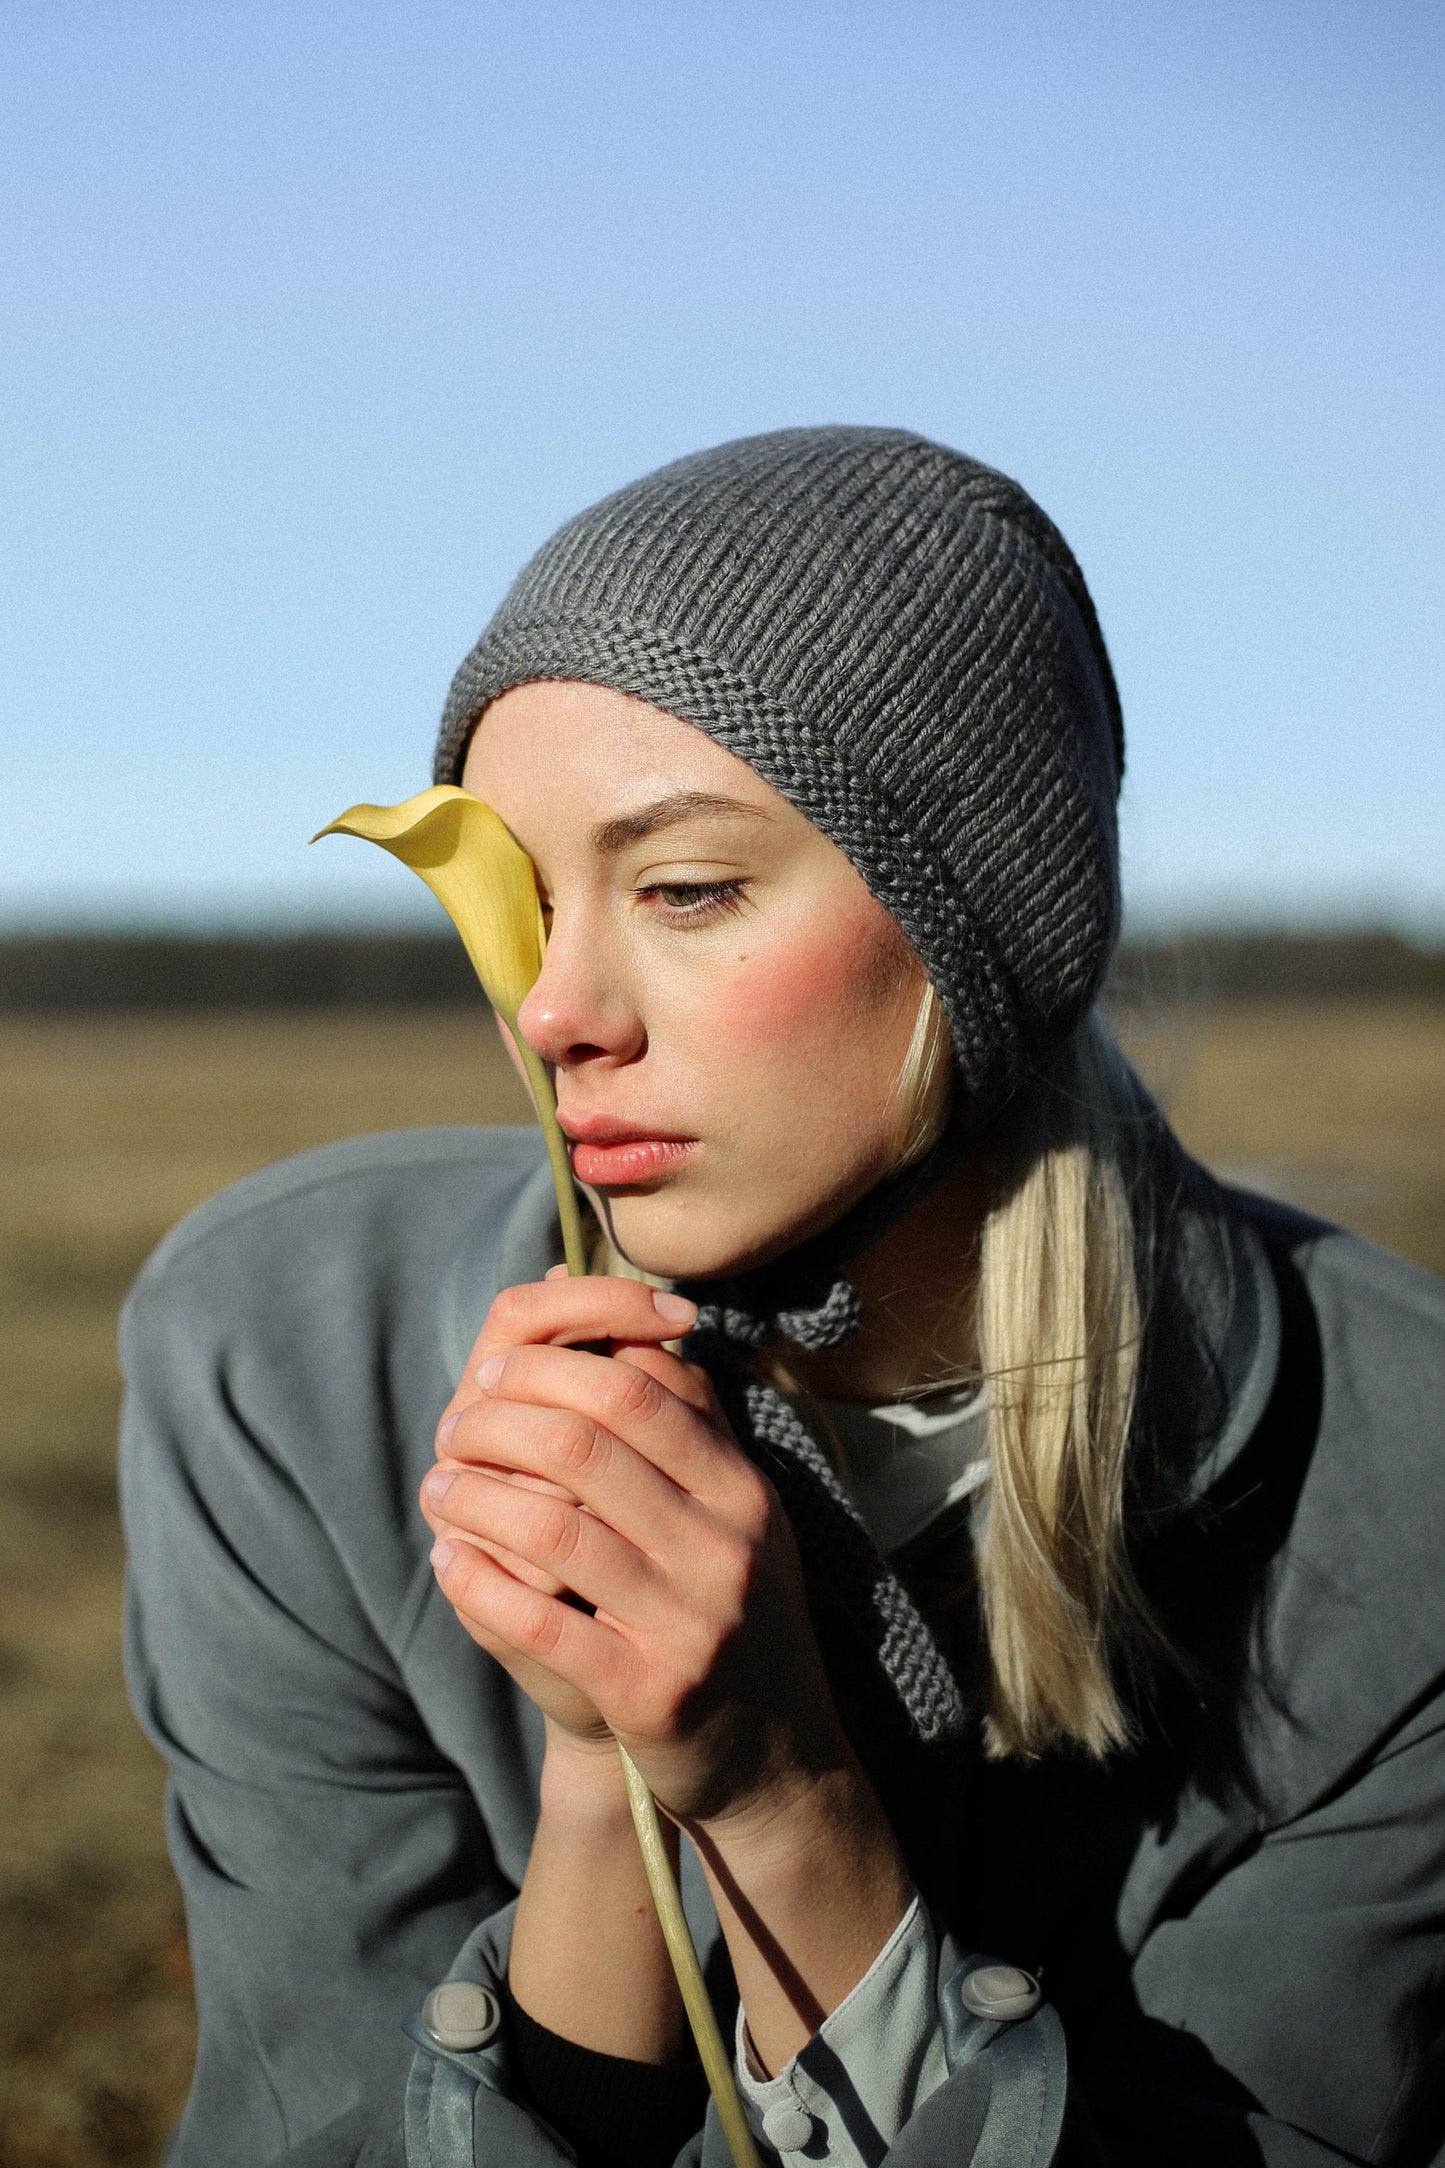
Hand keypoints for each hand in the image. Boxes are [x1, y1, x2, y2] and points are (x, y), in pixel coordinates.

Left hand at [419, 1272, 849, 1826]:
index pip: (641, 1388)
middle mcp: (726, 1548)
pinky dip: (479, 1583)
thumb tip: (630, 1328)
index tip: (498, 1370)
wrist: (776, 1760)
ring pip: (554, 1527)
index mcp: (744, 1492)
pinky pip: (542, 1622)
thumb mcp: (735, 1515)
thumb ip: (691, 1425)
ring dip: (475, 1498)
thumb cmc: (732, 1613)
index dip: (555, 1368)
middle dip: (500, 1422)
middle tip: (454, 1425)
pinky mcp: (650, 1694)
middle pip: (588, 1444)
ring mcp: (691, 1623)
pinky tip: (449, 1562)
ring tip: (440, 1488)